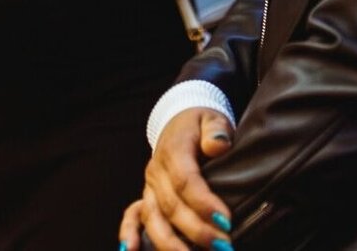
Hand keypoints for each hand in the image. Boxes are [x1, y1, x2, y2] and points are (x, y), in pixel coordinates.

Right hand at [118, 109, 234, 250]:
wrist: (179, 122)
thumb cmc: (201, 125)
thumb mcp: (213, 119)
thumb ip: (217, 130)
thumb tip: (218, 145)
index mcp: (173, 150)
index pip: (186, 181)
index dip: (204, 203)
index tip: (226, 221)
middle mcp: (156, 171)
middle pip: (171, 206)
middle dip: (197, 230)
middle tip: (223, 246)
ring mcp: (148, 186)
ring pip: (153, 218)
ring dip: (172, 243)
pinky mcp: (146, 198)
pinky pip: (132, 217)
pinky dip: (130, 234)